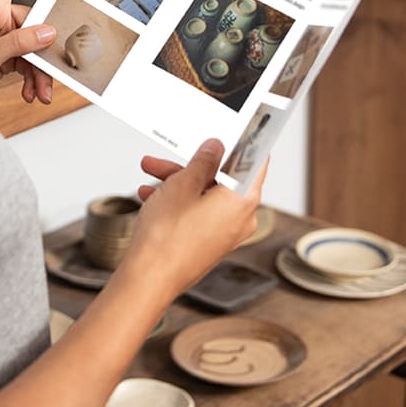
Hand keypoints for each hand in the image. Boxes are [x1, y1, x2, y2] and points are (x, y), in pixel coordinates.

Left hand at [0, 0, 74, 102]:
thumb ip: (17, 43)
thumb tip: (48, 32)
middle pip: (38, 19)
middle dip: (47, 47)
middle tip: (52, 67)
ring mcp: (3, 34)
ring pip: (36, 44)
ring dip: (40, 70)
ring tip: (40, 91)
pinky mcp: (6, 52)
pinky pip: (30, 59)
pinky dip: (34, 76)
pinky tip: (31, 92)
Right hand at [123, 139, 266, 304]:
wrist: (150, 278)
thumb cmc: (168, 237)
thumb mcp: (183, 184)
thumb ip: (203, 161)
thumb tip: (216, 147)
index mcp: (242, 200)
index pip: (255, 161)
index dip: (244, 142)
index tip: (237, 128)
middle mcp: (240, 218)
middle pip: (223, 178)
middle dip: (192, 164)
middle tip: (169, 156)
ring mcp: (225, 232)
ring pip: (206, 194)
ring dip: (178, 181)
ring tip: (150, 174)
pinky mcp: (209, 242)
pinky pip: (198, 212)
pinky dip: (178, 201)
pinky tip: (151, 196)